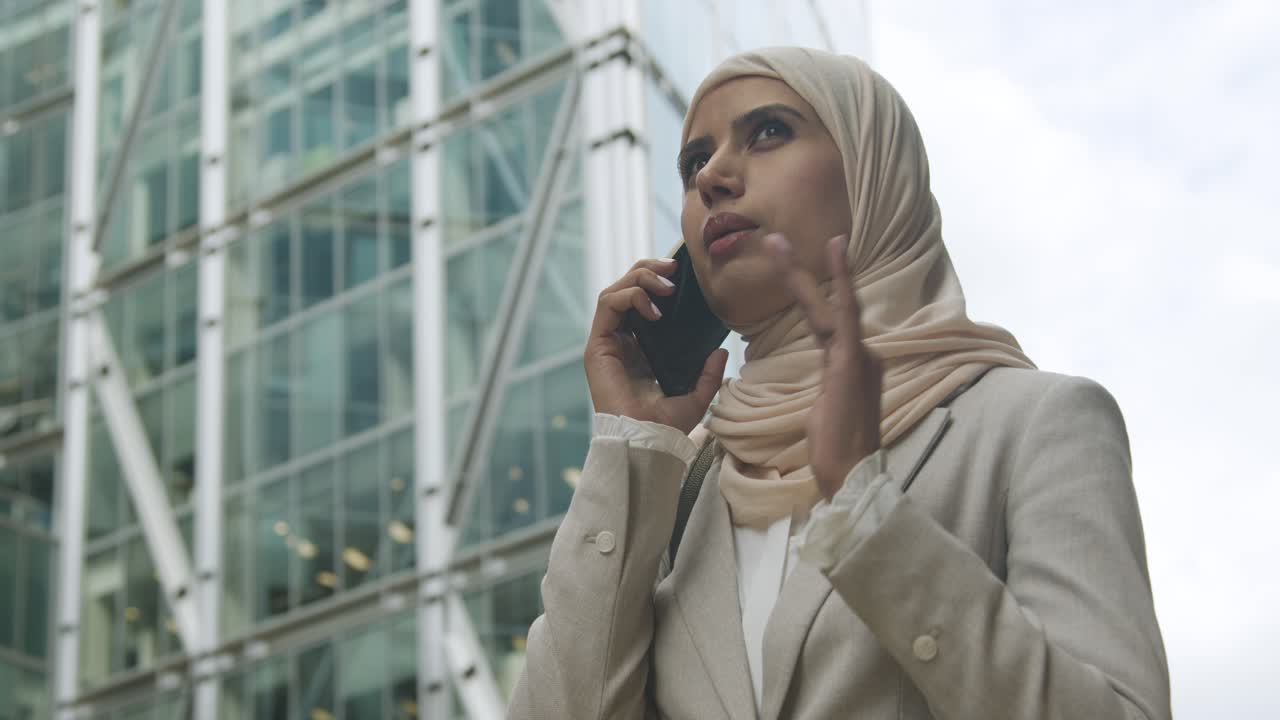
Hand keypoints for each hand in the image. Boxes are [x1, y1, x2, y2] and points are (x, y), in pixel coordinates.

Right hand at [584, 258, 729, 434]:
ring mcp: (607, 342)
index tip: (681, 275)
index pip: (642, 300)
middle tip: (673, 268)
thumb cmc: (667, 425)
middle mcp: (621, 341)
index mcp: (640, 348)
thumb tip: (721, 351)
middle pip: (626, 288)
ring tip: (666, 285)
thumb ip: (709, 374)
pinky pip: (607, 305)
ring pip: (614, 291)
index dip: (657, 280)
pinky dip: (630, 296)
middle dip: (648, 270)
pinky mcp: (597, 345)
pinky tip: (653, 308)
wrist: (647, 440)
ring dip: (639, 278)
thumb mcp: (697, 396)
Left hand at [765, 233, 881, 499]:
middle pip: (831, 305)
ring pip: (829, 306)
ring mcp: (859, 356)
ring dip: (801, 274)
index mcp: (854, 365)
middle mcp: (862, 354)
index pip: (831, 321)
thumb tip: (825, 389)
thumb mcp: (825, 414)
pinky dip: (830, 290)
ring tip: (775, 244)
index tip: (805, 263)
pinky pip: (839, 319)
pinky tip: (817, 272)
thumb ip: (829, 390)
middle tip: (775, 240)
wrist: (851, 475)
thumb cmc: (836, 452)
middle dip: (804, 271)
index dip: (818, 291)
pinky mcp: (851, 363)